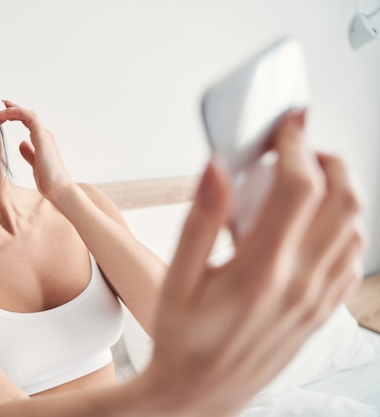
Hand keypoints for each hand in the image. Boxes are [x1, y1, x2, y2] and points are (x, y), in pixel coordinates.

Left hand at [0, 100, 74, 202]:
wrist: (59, 188)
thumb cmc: (49, 180)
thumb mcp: (34, 164)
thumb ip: (29, 153)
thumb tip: (22, 143)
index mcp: (42, 140)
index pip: (28, 121)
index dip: (14, 114)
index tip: (1, 113)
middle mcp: (44, 135)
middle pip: (27, 114)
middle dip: (12, 109)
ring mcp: (45, 135)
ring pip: (28, 114)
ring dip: (12, 111)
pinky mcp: (43, 138)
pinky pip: (31, 118)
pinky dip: (18, 113)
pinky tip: (7, 115)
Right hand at [139, 111, 365, 416]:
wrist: (200, 393)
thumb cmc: (182, 339)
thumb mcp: (176, 279)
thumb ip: (200, 220)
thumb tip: (217, 169)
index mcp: (259, 272)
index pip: (297, 189)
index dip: (294, 146)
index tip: (285, 125)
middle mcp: (298, 284)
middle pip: (342, 200)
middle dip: (326, 158)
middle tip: (298, 146)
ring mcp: (315, 300)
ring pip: (355, 227)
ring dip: (339, 190)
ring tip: (305, 179)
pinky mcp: (320, 312)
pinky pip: (351, 259)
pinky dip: (344, 226)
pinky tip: (313, 223)